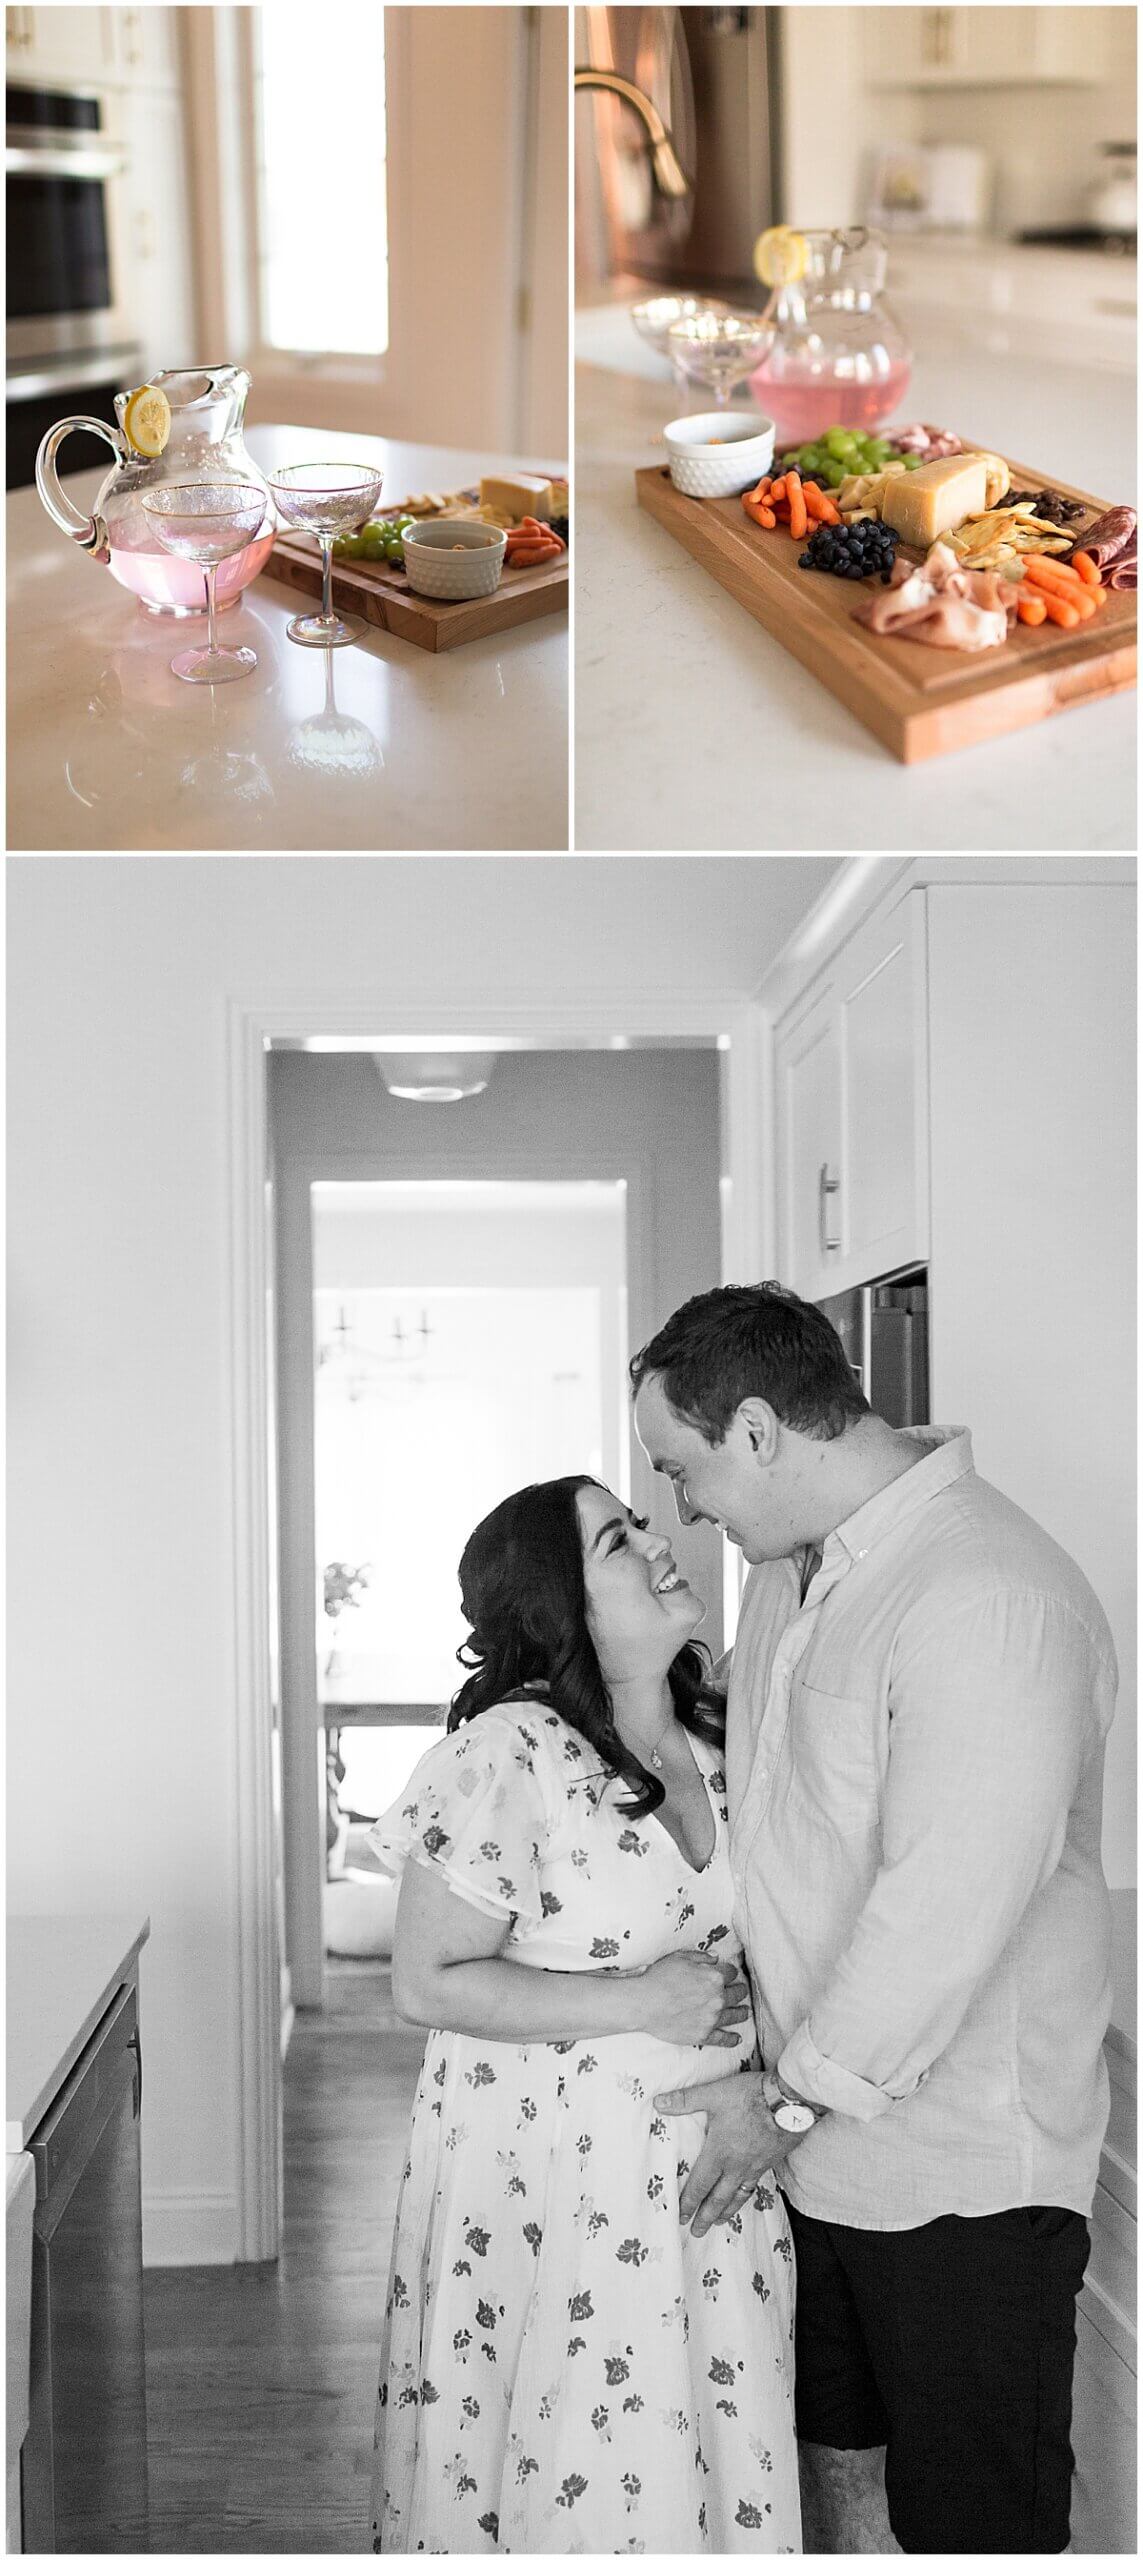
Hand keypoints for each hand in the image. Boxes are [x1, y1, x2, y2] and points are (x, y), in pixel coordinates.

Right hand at [639, 1953, 750, 2047]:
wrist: (645, 2003)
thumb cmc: (659, 1978)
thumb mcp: (680, 1957)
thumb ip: (701, 1957)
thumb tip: (716, 1958)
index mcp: (714, 1977)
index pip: (731, 1972)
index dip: (730, 1972)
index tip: (730, 1974)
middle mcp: (717, 1998)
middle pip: (737, 1993)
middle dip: (740, 1990)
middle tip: (741, 1991)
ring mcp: (712, 2018)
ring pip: (734, 2015)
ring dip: (742, 2013)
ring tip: (745, 2012)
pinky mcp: (704, 2035)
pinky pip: (723, 2039)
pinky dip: (732, 2039)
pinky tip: (737, 2039)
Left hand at [653, 2071, 799, 2236]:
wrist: (790, 2102)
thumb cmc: (751, 2097)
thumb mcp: (714, 2094)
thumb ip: (686, 2100)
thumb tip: (659, 2103)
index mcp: (719, 2153)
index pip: (699, 2185)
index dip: (688, 2202)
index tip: (680, 2217)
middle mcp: (736, 2166)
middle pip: (718, 2198)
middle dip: (706, 2216)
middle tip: (697, 2232)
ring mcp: (755, 2167)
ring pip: (737, 2196)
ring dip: (726, 2212)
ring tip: (719, 2222)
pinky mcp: (770, 2163)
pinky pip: (754, 2187)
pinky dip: (745, 2197)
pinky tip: (743, 2196)